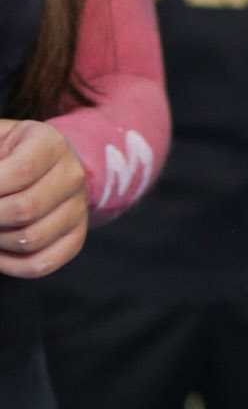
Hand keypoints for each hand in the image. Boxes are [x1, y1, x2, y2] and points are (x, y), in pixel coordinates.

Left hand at [0, 121, 87, 276]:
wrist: (46, 165)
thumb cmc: (9, 154)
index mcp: (52, 144)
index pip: (21, 172)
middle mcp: (72, 175)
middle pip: (25, 210)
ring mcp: (78, 209)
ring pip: (30, 240)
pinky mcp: (76, 238)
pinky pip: (41, 264)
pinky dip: (9, 264)